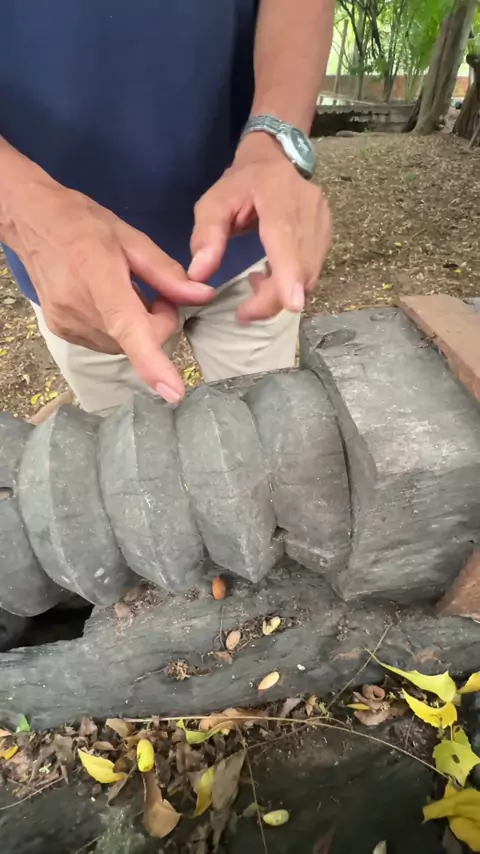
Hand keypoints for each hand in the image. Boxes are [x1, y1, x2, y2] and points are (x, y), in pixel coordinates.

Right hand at [8, 178, 214, 403]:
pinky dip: (117, 329)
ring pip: (123, 345)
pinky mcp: (62, 332)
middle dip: (158, 323)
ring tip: (126, 292)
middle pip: (136, 339)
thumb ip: (167, 273)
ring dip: (137, 327)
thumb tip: (203, 297)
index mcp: (97, 276)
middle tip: (156, 293)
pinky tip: (108, 303)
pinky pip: (106, 343)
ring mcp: (67, 324)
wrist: (32, 222)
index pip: (127, 327)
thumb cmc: (85, 224)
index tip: (173, 392)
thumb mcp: (131, 238)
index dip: (152, 362)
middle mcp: (78, 308)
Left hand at [189, 133, 330, 321]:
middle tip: (244, 313)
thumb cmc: (242, 183)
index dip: (290, 274)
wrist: (278, 159)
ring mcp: (322, 223)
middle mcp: (308, 209)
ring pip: (309, 274)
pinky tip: (269, 275)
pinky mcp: (326, 236)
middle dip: (273, 299)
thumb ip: (206, 236)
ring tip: (254, 285)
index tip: (291, 305)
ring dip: (281, 293)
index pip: (287, 239)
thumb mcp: (214, 202)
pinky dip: (291, 284)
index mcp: (278, 195)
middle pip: (300, 268)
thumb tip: (198, 275)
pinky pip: (312, 271)